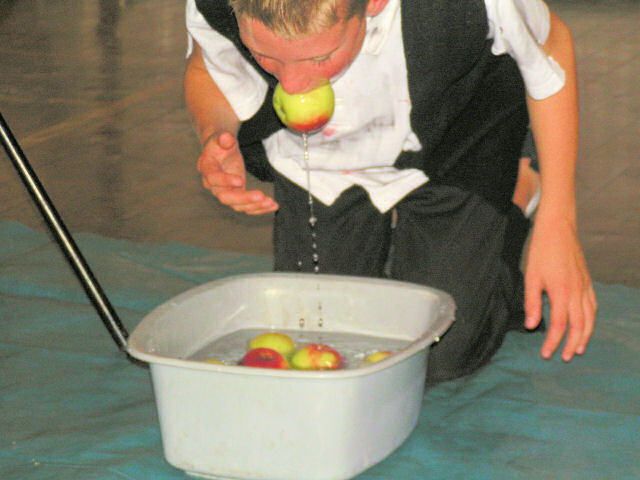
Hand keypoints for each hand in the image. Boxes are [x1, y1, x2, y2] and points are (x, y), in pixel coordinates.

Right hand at [197, 131, 277, 214]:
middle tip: (261, 195)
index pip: (213, 178)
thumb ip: (224, 138)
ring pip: (237, 205)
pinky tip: (273, 206)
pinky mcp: (236, 197)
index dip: (225, 181)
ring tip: (271, 202)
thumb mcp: (222, 137)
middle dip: (244, 198)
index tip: (240, 181)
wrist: (221, 151)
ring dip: (255, 206)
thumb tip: (226, 138)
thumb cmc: (221, 144)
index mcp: (207, 169)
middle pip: (225, 197)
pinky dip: (260, 208)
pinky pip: (247, 207)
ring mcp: (225, 193)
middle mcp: (213, 185)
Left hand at [524, 211, 596, 360]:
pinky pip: (593, 306)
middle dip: (571, 344)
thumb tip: (531, 325)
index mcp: (561, 292)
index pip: (558, 325)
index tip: (546, 353)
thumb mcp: (531, 277)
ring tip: (577, 348)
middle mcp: (577, 292)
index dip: (553, 342)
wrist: (558, 229)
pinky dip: (591, 320)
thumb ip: (531, 303)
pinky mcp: (587, 282)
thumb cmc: (541, 251)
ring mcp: (585, 287)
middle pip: (579, 326)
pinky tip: (586, 325)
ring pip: (590, 318)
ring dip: (585, 336)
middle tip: (564, 357)